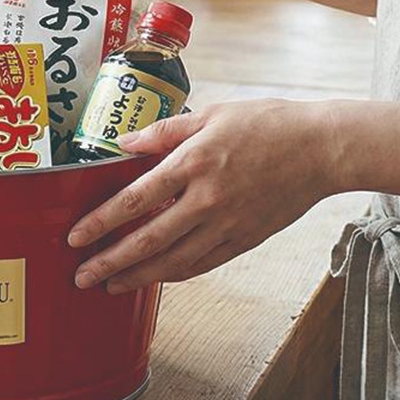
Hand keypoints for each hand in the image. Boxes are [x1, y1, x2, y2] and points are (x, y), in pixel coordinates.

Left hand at [68, 100, 340, 292]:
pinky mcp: (246, 238)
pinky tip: (156, 277)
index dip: (102, 221)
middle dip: (110, 261)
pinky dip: (175, 274)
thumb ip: (164, 131)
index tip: (76, 237)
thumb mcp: (211, 114)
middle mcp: (207, 199)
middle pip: (148, 239)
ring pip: (174, 260)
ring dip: (138, 276)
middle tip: (82, 276)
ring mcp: (228, 223)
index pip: (135, 199)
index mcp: (194, 163)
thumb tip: (124, 143)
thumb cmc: (267, 124)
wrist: (322, 149)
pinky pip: (204, 263)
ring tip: (111, 284)